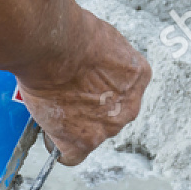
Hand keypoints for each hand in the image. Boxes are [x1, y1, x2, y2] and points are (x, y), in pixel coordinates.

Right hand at [16, 12, 149, 165]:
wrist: (52, 46)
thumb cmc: (71, 34)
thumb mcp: (102, 40)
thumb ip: (103, 62)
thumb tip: (89, 66)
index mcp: (139, 77)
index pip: (123, 94)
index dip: (100, 90)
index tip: (84, 84)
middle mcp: (129, 106)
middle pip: (110, 117)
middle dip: (90, 110)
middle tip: (67, 96)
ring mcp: (107, 127)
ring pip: (91, 136)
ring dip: (75, 127)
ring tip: (54, 108)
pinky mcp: (83, 141)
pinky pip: (71, 155)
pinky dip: (60, 147)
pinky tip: (51, 136)